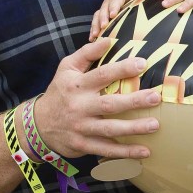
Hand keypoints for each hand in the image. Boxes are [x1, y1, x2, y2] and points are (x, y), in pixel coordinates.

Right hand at [32, 37, 161, 159]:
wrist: (37, 125)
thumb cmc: (60, 92)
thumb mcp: (66, 68)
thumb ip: (87, 53)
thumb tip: (109, 39)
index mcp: (77, 85)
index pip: (102, 75)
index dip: (122, 69)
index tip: (142, 63)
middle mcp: (80, 107)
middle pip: (109, 104)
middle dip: (134, 101)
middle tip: (155, 97)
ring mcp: (81, 128)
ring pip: (110, 129)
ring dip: (134, 129)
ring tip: (155, 124)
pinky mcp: (83, 145)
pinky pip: (106, 150)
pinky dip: (125, 152)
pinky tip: (145, 152)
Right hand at [90, 0, 144, 40]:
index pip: (115, 2)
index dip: (113, 8)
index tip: (112, 15)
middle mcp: (107, 3)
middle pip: (104, 11)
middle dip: (103, 19)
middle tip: (103, 26)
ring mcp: (103, 9)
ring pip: (97, 17)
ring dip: (95, 26)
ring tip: (94, 35)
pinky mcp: (101, 16)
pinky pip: (95, 22)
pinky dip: (93, 30)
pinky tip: (92, 39)